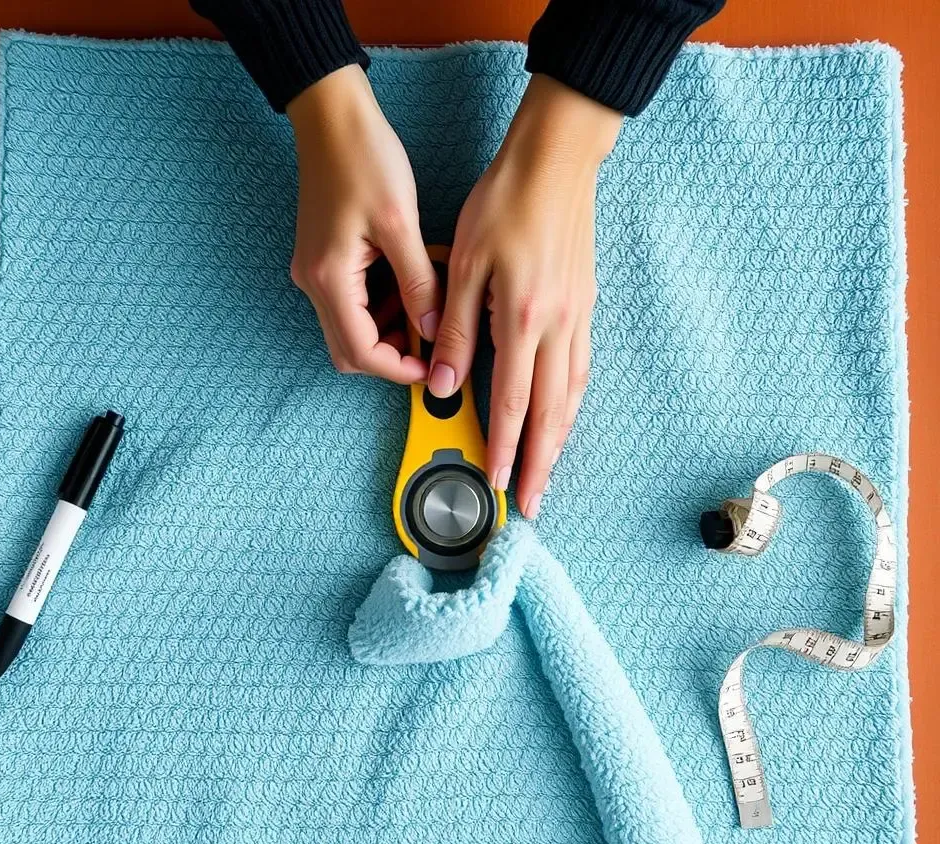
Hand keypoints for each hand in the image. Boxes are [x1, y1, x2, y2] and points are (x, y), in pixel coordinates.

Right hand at [287, 65, 440, 383]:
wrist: (331, 115)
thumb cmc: (364, 158)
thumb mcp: (400, 224)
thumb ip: (418, 284)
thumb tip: (435, 330)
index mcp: (330, 278)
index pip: (360, 352)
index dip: (397, 368)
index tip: (430, 366)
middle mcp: (314, 283)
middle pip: (349, 351)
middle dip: (391, 356)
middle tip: (431, 342)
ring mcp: (315, 273)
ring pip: (350, 330)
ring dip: (388, 331)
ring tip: (425, 306)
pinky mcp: (322, 261)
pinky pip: (350, 304)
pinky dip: (381, 308)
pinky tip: (408, 285)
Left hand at [430, 75, 621, 517]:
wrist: (557, 159)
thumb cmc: (505, 202)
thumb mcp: (464, 262)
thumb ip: (455, 330)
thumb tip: (442, 384)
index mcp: (523, 318)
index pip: (510, 402)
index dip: (502, 448)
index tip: (495, 483)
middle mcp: (558, 326)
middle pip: (551, 413)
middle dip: (540, 463)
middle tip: (532, 501)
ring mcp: (578, 317)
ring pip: (572, 396)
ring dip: (561, 441)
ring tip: (550, 471)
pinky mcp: (585, 305)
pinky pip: (582, 370)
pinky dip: (573, 404)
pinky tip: (566, 415)